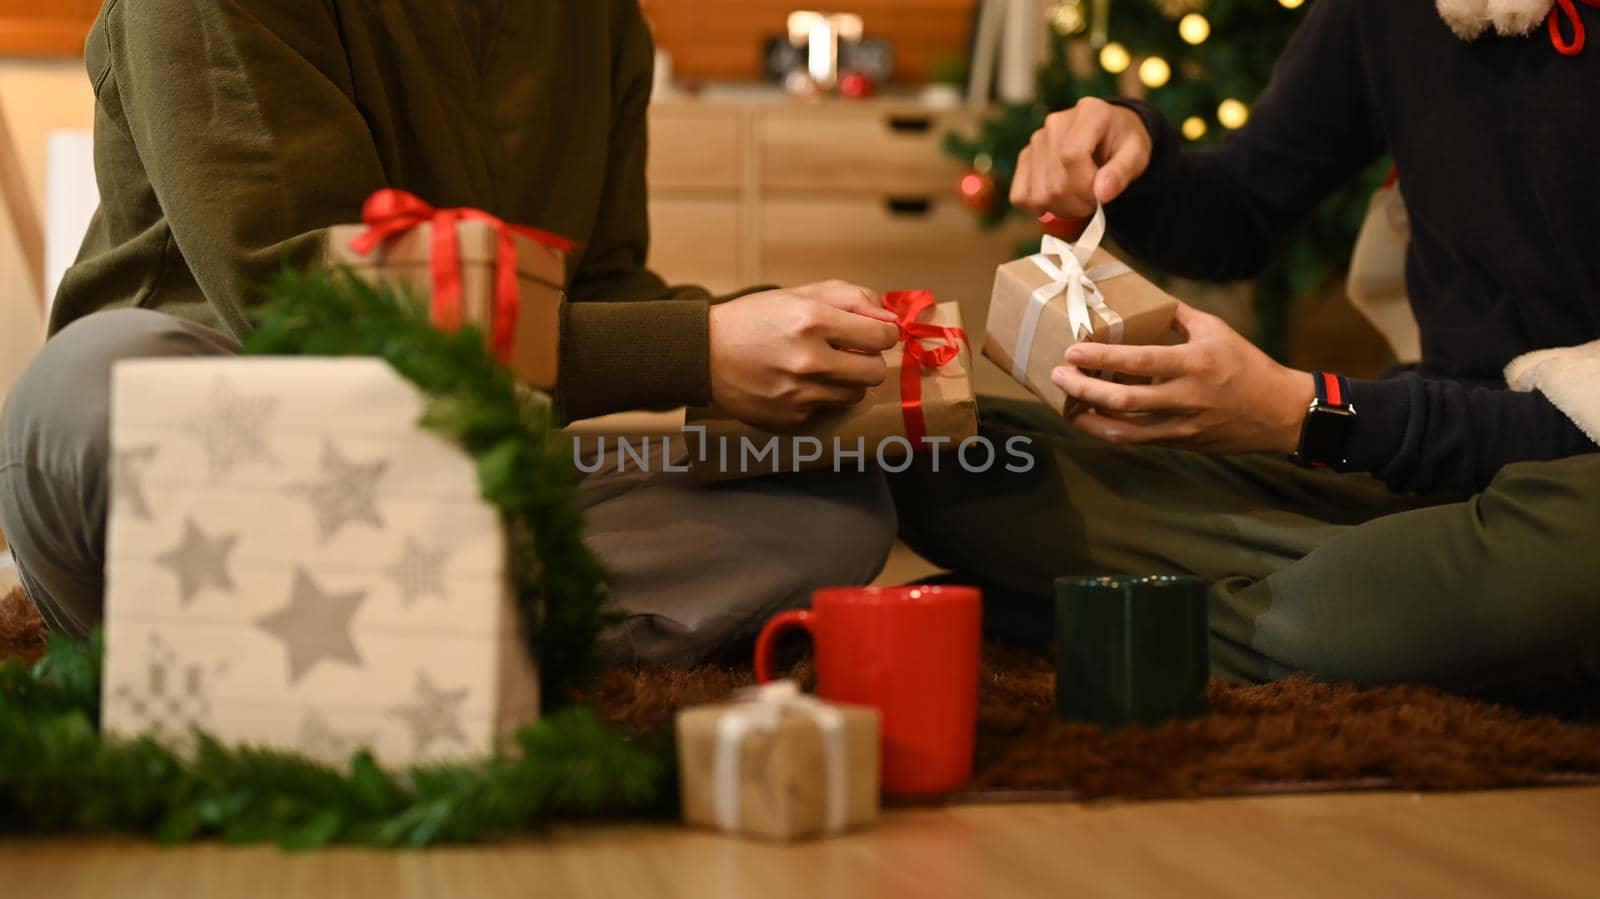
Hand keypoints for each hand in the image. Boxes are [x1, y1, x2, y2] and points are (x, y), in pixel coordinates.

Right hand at [708, 280, 900, 429]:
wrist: (703, 353)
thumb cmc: (755, 318)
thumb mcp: (800, 293)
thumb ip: (851, 299)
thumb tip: (890, 319)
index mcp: (814, 320)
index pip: (882, 337)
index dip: (884, 334)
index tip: (874, 334)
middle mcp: (810, 360)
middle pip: (875, 372)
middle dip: (868, 360)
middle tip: (849, 353)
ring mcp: (800, 394)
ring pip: (855, 395)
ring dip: (846, 381)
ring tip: (821, 368)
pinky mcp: (790, 418)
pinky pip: (827, 410)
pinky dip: (820, 398)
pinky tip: (796, 384)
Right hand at [1011, 98, 1152, 218]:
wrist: (1110, 134)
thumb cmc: (1124, 144)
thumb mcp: (1136, 155)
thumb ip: (1122, 172)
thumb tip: (1102, 194)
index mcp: (1088, 113)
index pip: (1072, 156)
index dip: (1085, 186)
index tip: (1101, 196)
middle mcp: (1056, 123)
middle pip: (1055, 182)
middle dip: (1078, 204)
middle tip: (1094, 202)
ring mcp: (1037, 140)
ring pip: (1039, 194)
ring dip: (1062, 209)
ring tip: (1080, 200)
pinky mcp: (1025, 158)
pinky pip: (1021, 196)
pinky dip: (1039, 208)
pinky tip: (1058, 202)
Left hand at [1050, 302, 1315, 454]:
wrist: (1279, 413)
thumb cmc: (1246, 365)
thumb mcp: (1216, 330)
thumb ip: (1178, 315)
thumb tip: (1146, 297)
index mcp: (1194, 363)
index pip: (1138, 361)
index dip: (1101, 359)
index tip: (1071, 351)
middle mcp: (1185, 397)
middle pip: (1122, 400)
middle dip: (1083, 390)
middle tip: (1057, 376)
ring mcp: (1181, 425)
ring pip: (1123, 430)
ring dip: (1088, 417)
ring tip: (1065, 404)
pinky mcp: (1179, 443)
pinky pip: (1136, 439)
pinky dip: (1109, 430)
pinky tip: (1093, 419)